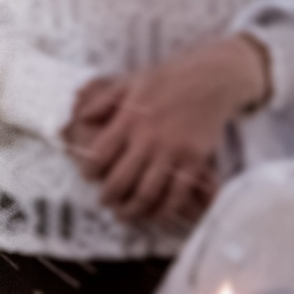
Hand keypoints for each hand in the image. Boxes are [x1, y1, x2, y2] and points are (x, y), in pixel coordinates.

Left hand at [63, 36, 267, 230]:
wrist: (212, 77)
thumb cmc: (167, 79)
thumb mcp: (129, 83)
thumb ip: (103, 101)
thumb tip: (81, 118)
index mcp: (128, 120)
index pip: (99, 155)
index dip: (89, 171)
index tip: (89, 176)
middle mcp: (149, 138)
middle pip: (120, 180)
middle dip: (108, 197)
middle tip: (105, 201)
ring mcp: (174, 151)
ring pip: (147, 192)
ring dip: (132, 210)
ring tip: (124, 215)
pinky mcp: (196, 159)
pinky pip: (179, 193)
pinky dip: (166, 209)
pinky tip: (157, 215)